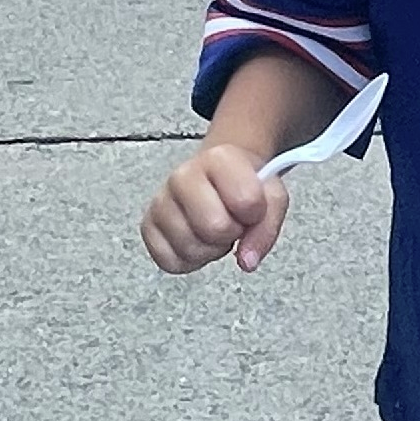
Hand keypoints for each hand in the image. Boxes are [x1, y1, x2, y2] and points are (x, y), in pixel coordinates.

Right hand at [141, 142, 290, 276]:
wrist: (219, 178)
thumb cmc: (246, 186)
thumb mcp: (272, 197)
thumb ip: (267, 227)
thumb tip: (247, 261)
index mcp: (219, 159)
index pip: (246, 201)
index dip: (256, 213)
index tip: (252, 207)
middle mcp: (182, 176)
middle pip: (214, 227)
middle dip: (231, 233)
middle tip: (232, 222)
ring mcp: (160, 201)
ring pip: (190, 248)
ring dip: (211, 249)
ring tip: (214, 229)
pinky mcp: (147, 227)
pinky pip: (169, 261)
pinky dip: (190, 261)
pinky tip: (198, 241)